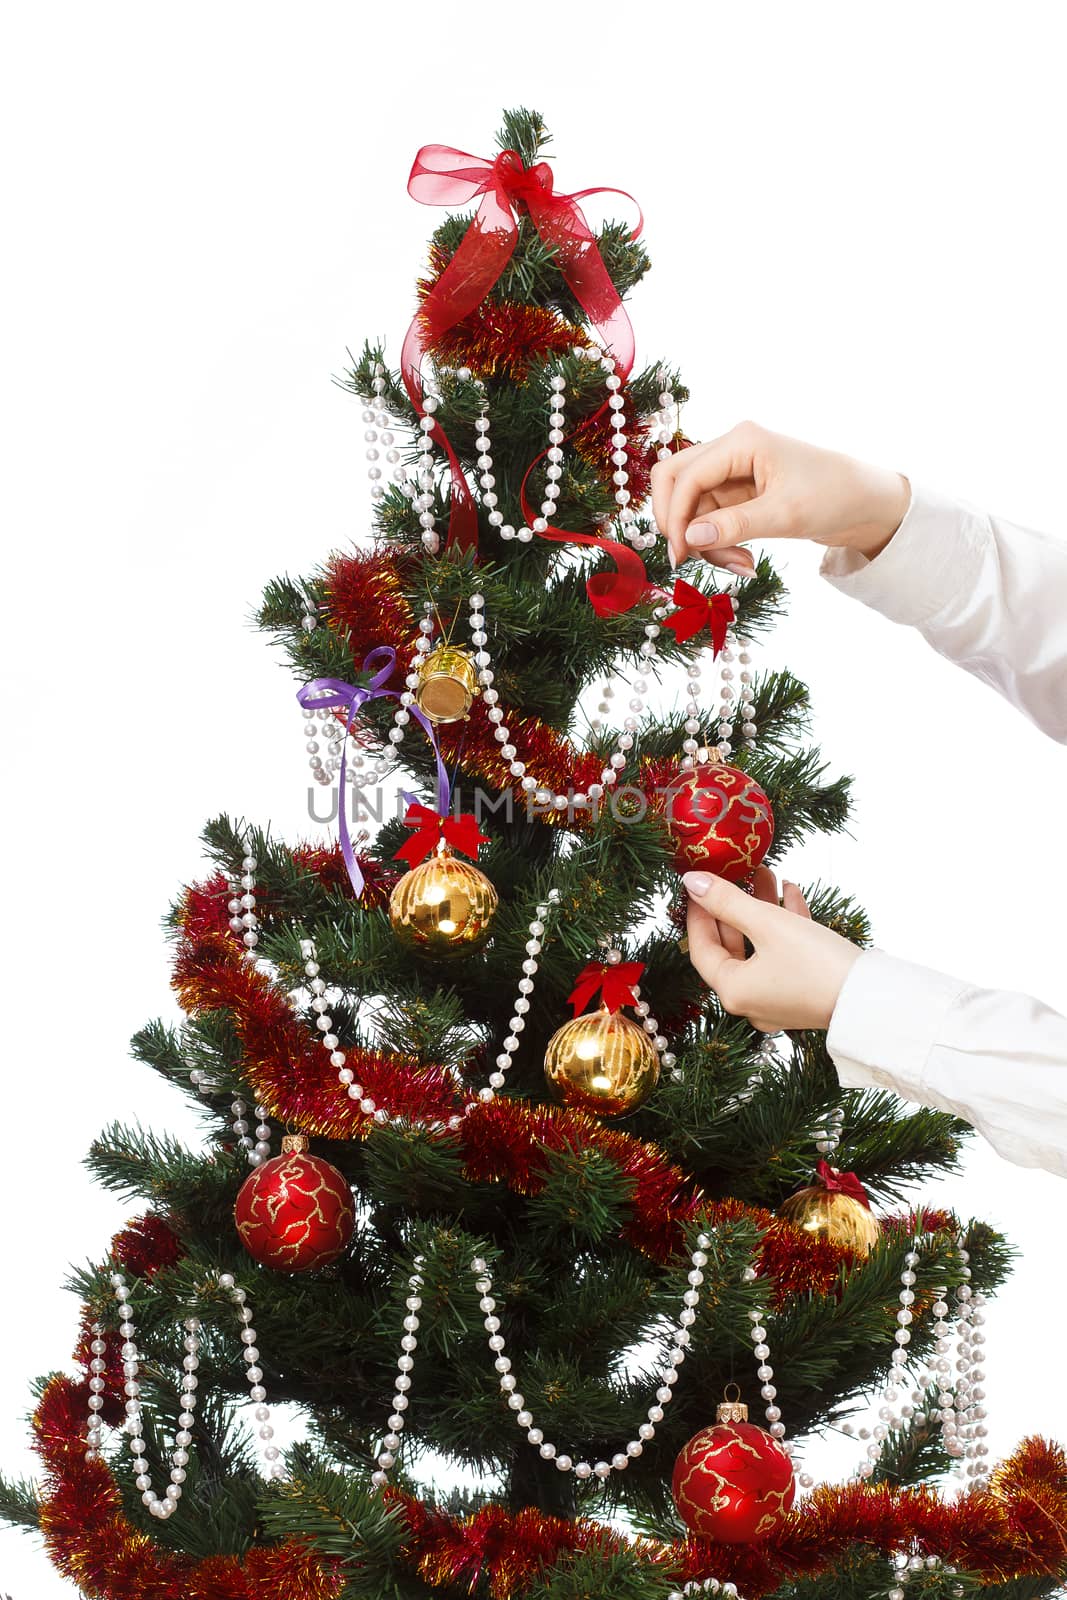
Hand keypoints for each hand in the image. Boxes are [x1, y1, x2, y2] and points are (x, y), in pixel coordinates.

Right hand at [650, 421, 909, 575]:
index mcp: (741, 441)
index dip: (676, 516)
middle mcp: (731, 450)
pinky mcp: (739, 493)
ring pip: (692, 506)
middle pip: (675, 481)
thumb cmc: (834, 497)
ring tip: (738, 566)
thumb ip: (734, 525)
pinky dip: (718, 543)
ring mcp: (733, 471)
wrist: (867, 504)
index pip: (685, 476)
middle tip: (689, 559)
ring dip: (704, 540)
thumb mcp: (784, 515)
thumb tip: (689, 538)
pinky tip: (743, 562)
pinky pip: (710, 519)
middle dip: (679, 523)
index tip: (680, 556)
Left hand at [682, 865, 861, 1031]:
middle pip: (732, 946)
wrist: (875, 999)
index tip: (699, 886)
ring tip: (768, 874)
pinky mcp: (804, 992)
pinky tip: (792, 893)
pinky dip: (785, 926)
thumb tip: (691, 881)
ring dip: (762, 909)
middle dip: (736, 905)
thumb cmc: (817, 963)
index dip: (698, 913)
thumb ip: (726, 900)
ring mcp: (779, 998)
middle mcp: (752, 1000)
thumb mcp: (767, 923)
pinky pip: (784, 955)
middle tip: (735, 874)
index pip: (702, 949)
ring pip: (761, 946)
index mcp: (734, 990)